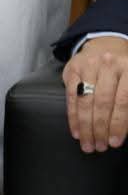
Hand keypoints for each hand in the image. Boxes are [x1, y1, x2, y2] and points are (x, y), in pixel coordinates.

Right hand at [63, 36, 127, 152]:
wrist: (105, 47)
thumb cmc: (124, 72)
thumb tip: (125, 130)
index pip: (123, 101)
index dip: (118, 124)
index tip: (115, 143)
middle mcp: (108, 65)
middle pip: (102, 102)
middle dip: (100, 128)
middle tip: (100, 147)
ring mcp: (88, 66)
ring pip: (85, 101)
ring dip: (85, 126)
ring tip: (88, 144)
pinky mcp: (72, 69)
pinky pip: (71, 97)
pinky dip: (73, 116)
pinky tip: (76, 131)